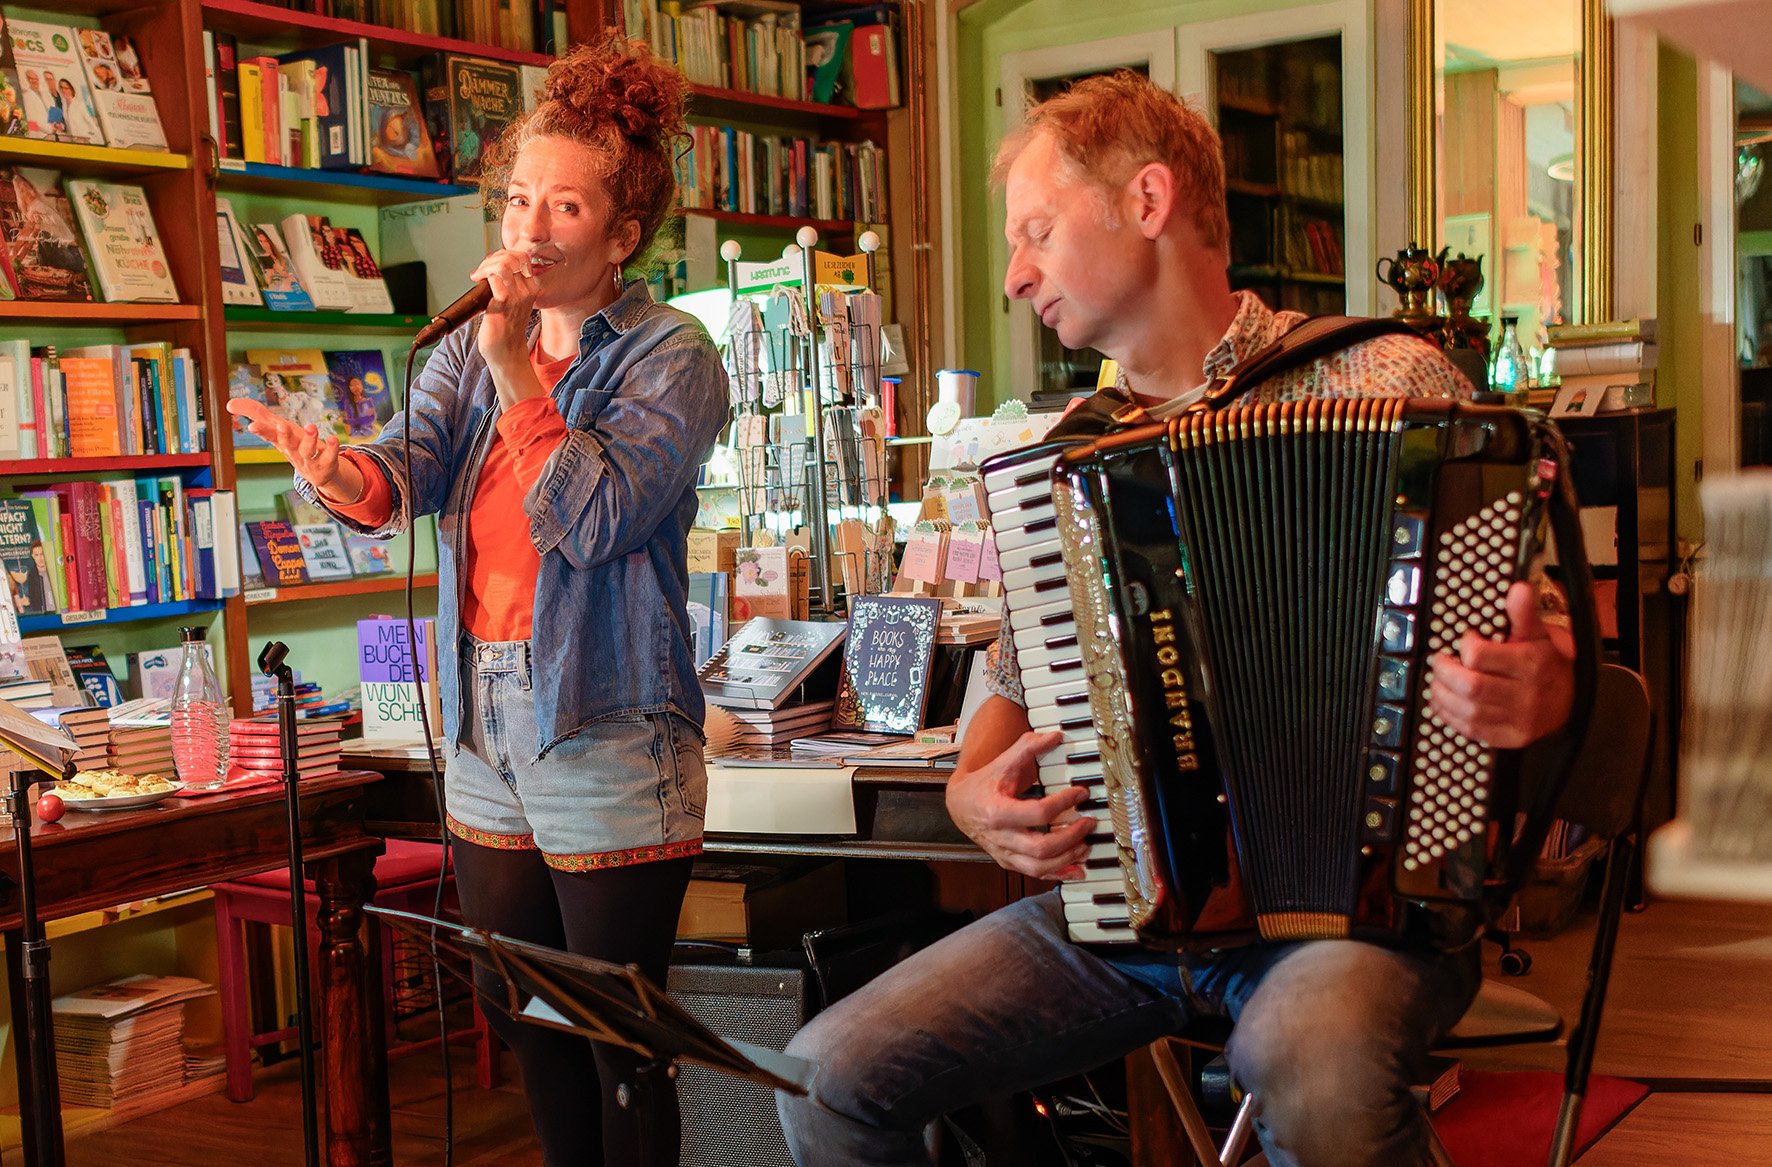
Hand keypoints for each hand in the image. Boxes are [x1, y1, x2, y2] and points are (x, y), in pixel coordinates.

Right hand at [225, 398, 359, 500]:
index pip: (268, 435)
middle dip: (284, 435)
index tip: (252, 427)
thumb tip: (229, 403)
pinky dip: (331, 448)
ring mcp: (309, 459)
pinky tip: (332, 438)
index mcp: (281, 441)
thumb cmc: (294, 445)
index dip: (261, 431)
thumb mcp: (277, 429)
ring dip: (309, 439)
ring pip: (307, 451)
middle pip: (286, 444)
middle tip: (282, 425)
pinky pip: (329, 456)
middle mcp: (293, 451)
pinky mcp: (327, 463)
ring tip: (311, 427)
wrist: (318, 473)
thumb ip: (256, 413)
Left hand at [469, 248, 541, 376]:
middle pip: (512, 257)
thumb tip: (491, 268)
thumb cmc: (505, 329)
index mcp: (532, 288)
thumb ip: (508, 285)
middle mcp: (527, 290)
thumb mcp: (513, 303)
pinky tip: (475, 279)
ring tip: (478, 274)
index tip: (490, 265)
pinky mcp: (503, 303)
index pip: (521, 257)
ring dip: (486, 264)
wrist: (506, 353)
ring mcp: (516, 296)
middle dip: (493, 257)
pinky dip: (482, 272)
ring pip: (503, 263)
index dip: (503, 256)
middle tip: (482, 270)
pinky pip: (494, 276)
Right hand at [945, 729, 1095, 879]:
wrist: (959, 804)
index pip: (1038, 812)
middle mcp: (1000, 837)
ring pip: (1039, 867)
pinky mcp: (1009, 862)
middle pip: (1041, 847)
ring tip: (1086, 845)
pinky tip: (1077, 868)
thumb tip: (1056, 736)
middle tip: (1089, 822)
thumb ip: (1029, 747)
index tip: (1081, 792)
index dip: (1064, 803)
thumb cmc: (983, 783)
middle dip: (1070, 836)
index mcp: (997, 811)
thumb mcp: (1003, 762)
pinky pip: (1035, 874)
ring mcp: (1004, 853)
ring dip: (1067, 858)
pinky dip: (1059, 873)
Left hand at [1430, 581, 1574, 748]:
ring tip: (1438, 680)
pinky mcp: (1509, 737)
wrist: (1570, 701)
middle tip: (1439, 662)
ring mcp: (1518, 720)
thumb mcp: (1540, 634)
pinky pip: (1470, 730)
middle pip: (1470, 686)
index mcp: (1532, 665)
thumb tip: (1518, 589)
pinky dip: (1449, 714)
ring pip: (1466, 710)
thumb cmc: (1546, 663)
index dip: (1466, 646)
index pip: (1481, 657)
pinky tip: (1443, 701)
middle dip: (1445, 672)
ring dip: (1442, 693)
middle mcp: (1526, 695)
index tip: (1465, 639)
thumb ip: (1525, 613)